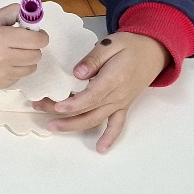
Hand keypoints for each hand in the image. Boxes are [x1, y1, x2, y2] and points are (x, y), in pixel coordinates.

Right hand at [0, 4, 48, 89]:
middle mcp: (2, 58)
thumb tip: (30, 14)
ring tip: (12, 53)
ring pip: (30, 68)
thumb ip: (11, 13)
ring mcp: (0, 75)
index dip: (40, 35)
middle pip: (36, 55)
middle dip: (33, 47)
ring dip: (26, 59)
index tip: (34, 33)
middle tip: (21, 42)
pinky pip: (19, 77)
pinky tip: (3, 63)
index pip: (37, 40)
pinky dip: (16, 69)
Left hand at [32, 32, 169, 152]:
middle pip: (87, 110)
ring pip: (96, 120)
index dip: (73, 104)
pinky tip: (100, 149)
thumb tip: (77, 74)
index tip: (56, 107)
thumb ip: (93, 59)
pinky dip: (110, 138)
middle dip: (62, 114)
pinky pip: (117, 125)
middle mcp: (117, 95)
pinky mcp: (123, 106)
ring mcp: (120, 103)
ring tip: (53, 126)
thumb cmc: (130, 45)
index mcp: (114, 79)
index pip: (91, 96)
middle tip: (40, 110)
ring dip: (74, 126)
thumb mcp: (110, 44)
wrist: (153, 52)